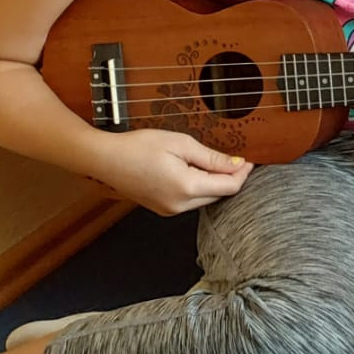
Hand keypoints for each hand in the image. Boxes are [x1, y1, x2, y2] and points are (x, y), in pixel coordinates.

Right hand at [93, 129, 253, 215]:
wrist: (104, 159)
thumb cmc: (138, 146)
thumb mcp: (180, 144)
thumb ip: (211, 157)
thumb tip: (236, 164)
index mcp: (187, 187)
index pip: (229, 187)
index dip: (242, 173)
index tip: (249, 160)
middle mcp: (179, 205)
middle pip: (219, 195)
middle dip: (230, 178)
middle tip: (233, 158)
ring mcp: (169, 210)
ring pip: (205, 198)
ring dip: (214, 183)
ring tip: (209, 162)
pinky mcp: (162, 209)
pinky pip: (190, 200)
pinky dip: (198, 187)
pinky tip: (192, 171)